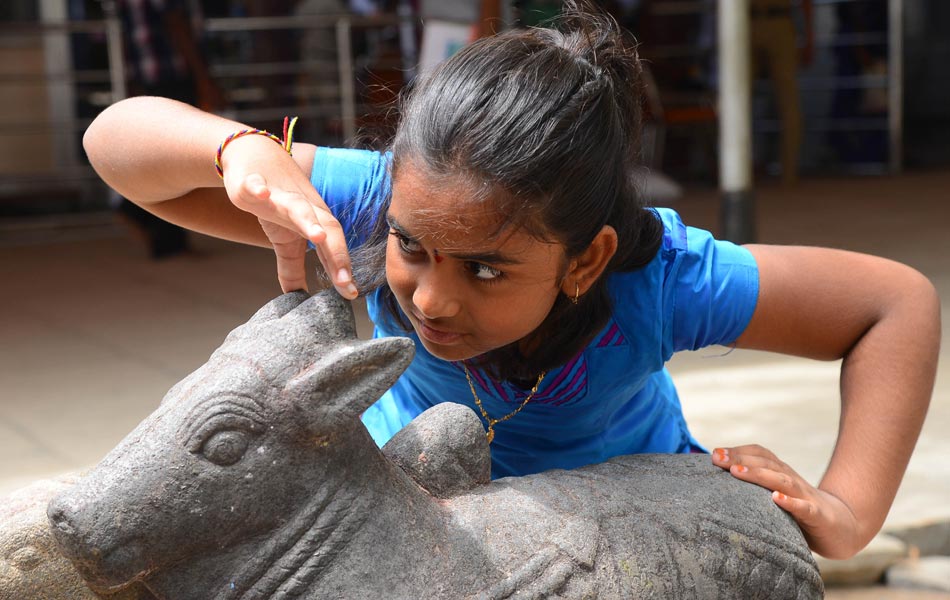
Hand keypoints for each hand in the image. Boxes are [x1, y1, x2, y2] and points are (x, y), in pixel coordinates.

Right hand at [220, 138, 356, 297]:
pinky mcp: (254, 182)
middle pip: (326, 229)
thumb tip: (297, 298)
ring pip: (298, 207)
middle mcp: (304, 208)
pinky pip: (257, 184)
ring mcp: (280, 194)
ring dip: (308, 220)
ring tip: (318, 236)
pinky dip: (258, 188)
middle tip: (344, 279)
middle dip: (336, 254)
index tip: (350, 294)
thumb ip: (292, 269)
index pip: (334, 248)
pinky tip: (260, 193)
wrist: (254, 156)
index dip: (342, 269)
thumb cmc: (276, 202)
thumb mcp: (284, 240)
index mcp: (315, 222)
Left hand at [712, 445, 861, 558]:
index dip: (738, 451)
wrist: (843, 527)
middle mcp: (792, 480)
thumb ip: (753, 490)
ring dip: (759, 474)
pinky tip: (776, 499)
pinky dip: (791, 502)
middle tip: (717, 458)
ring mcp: (805, 497)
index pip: (760, 454)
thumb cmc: (800, 512)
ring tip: (737, 472)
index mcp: (781, 474)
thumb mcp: (775, 497)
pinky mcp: (818, 516)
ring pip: (782, 480)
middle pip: (766, 463)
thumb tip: (718, 486)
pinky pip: (805, 507)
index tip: (713, 453)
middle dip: (740, 458)